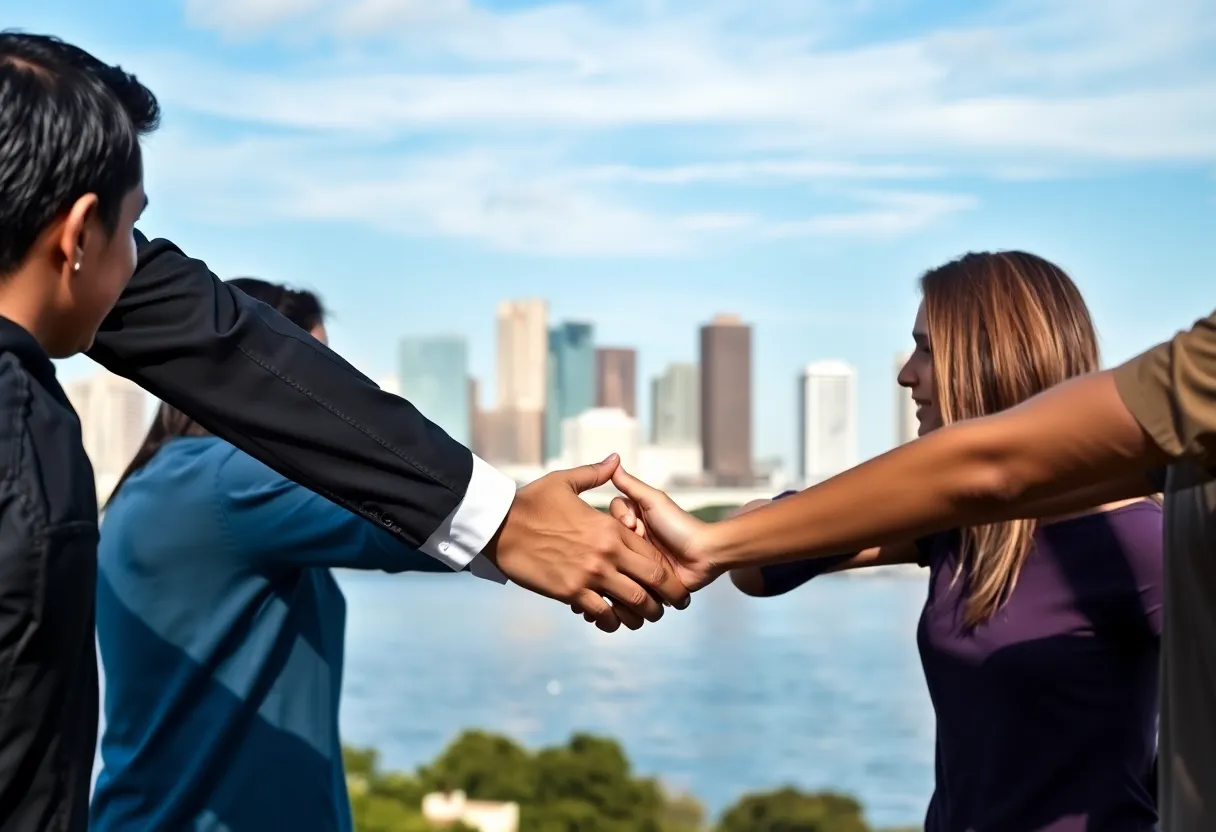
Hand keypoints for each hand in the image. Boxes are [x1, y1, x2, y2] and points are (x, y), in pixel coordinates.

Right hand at [484, 454, 690, 632]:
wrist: (499, 524)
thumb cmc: (530, 502)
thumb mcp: (565, 481)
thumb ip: (595, 474)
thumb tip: (615, 459)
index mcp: (609, 527)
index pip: (650, 553)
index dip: (663, 571)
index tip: (667, 581)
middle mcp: (606, 552)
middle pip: (652, 580)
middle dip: (665, 597)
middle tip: (666, 607)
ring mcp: (590, 573)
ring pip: (633, 602)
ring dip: (641, 614)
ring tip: (641, 619)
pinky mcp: (571, 590)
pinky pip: (602, 613)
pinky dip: (610, 621)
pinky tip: (609, 621)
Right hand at [606, 466, 719, 590]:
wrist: (704, 555)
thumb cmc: (681, 525)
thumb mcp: (654, 501)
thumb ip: (632, 485)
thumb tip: (614, 463)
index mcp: (633, 521)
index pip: (610, 517)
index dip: (619, 519)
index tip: (633, 524)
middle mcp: (632, 540)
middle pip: (610, 540)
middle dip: (622, 541)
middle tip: (639, 541)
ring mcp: (637, 561)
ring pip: (615, 562)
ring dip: (623, 561)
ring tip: (637, 562)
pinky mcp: (642, 581)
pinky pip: (625, 582)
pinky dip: (626, 579)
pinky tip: (632, 576)